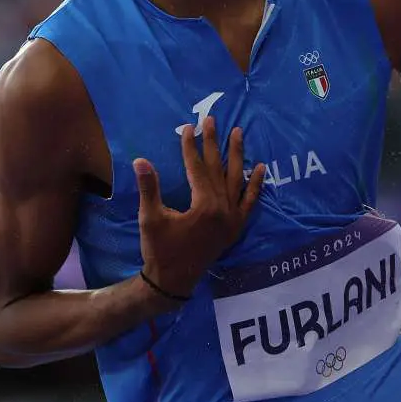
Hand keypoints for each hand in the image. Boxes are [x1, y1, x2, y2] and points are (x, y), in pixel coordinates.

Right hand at [133, 116, 265, 298]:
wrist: (172, 282)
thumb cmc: (159, 249)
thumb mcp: (151, 218)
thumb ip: (149, 188)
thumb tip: (140, 160)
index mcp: (204, 206)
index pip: (197, 168)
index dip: (191, 147)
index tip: (188, 127)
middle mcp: (223, 210)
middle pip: (217, 169)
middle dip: (214, 143)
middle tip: (212, 119)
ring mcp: (232, 220)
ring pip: (236, 180)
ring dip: (237, 156)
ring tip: (238, 133)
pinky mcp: (235, 228)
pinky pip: (249, 202)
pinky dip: (255, 186)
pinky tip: (260, 168)